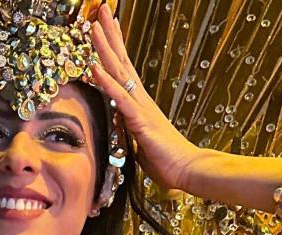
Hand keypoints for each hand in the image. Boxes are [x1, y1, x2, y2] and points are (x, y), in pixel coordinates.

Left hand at [88, 4, 201, 193]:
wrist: (188, 170)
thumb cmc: (167, 161)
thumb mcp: (141, 143)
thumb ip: (130, 130)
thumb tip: (121, 125)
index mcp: (140, 104)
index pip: (124, 69)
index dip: (115, 46)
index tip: (107, 25)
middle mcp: (141, 99)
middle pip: (121, 61)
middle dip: (109, 34)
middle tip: (100, 9)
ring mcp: (141, 107)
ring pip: (119, 72)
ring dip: (105, 49)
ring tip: (93, 26)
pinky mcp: (141, 120)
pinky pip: (120, 98)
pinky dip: (107, 81)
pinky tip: (95, 66)